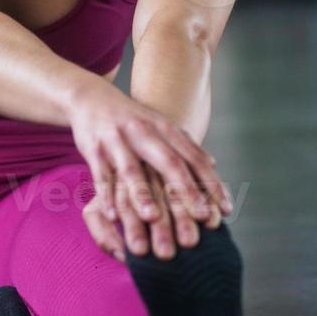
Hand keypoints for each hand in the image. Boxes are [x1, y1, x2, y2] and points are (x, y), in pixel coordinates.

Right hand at [68, 80, 230, 258]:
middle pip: (169, 163)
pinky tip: (112, 215)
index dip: (211, 184)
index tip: (225, 210)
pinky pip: (101, 175)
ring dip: (143, 195)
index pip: (194, 159)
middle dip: (187, 191)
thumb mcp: (160, 125)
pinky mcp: (94, 149)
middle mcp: (144, 133)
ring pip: (132, 171)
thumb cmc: (131, 119)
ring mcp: (118, 141)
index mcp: (165, 129)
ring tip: (154, 218)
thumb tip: (212, 164)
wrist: (91, 97)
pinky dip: (106, 195)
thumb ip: (184, 144)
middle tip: (201, 218)